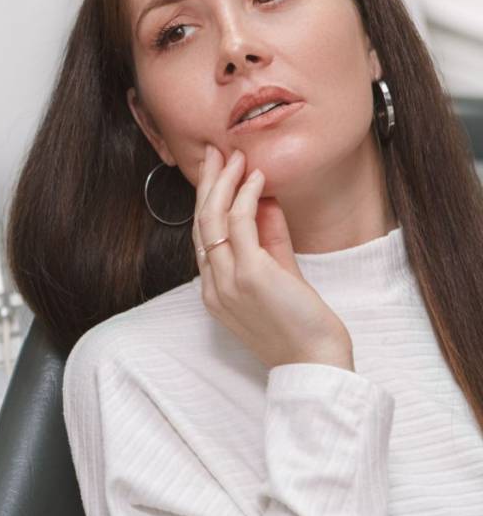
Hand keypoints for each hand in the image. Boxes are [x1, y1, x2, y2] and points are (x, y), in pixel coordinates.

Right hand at [193, 145, 353, 370]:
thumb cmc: (301, 326)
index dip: (207, 200)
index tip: (216, 172)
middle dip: (206, 182)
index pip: (203, 236)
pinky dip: (245, 195)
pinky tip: (255, 177)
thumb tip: (264, 202)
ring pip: (212, 218)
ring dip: (223, 182)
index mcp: (215, 290)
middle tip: (214, 152)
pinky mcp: (250, 275)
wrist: (315, 363)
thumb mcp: (280, 276)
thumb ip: (270, 241)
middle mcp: (213, 285)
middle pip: (200, 222)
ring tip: (234, 157)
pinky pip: (240, 223)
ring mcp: (227, 280)